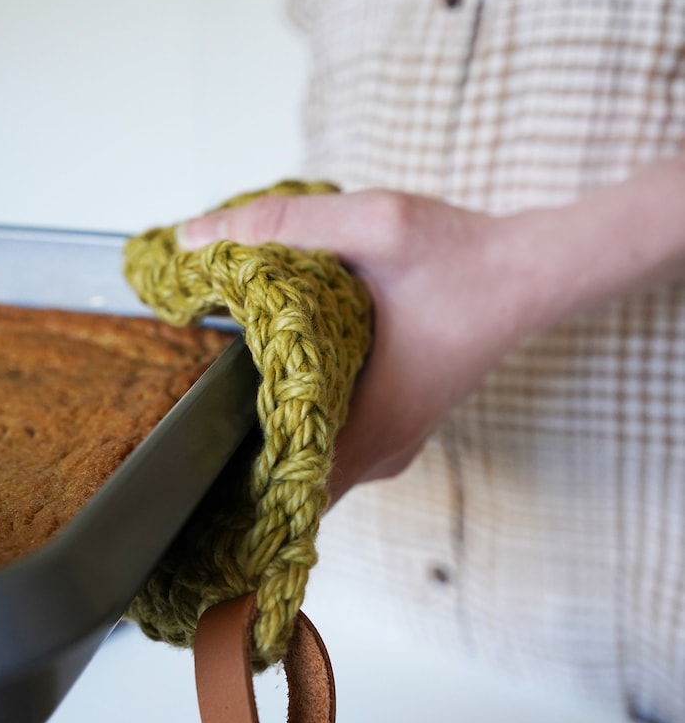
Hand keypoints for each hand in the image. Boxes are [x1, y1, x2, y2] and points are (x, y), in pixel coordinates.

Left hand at [178, 189, 529, 499]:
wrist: (529, 270)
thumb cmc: (461, 257)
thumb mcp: (371, 225)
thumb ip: (282, 226)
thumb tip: (195, 237)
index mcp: (372, 423)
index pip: (290, 497)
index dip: (236, 493)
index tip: (192, 473)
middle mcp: (385, 449)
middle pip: (296, 484)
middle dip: (243, 462)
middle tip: (192, 422)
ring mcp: (398, 444)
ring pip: (319, 466)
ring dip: (275, 440)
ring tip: (222, 402)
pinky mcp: (404, 426)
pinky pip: (341, 444)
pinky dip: (308, 424)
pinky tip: (283, 385)